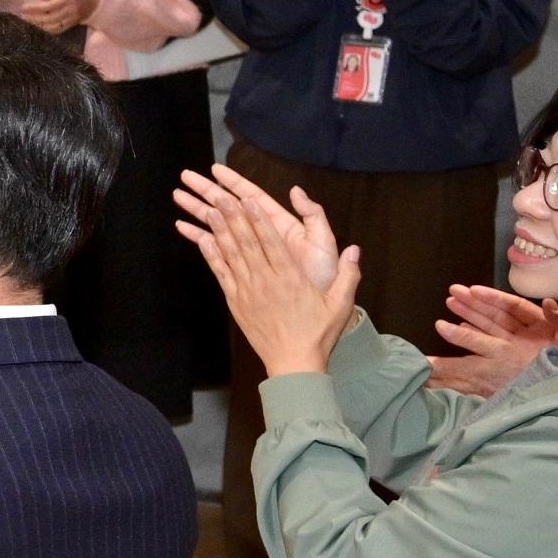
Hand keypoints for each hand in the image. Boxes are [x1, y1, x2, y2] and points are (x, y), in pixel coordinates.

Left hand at [17, 0, 104, 32]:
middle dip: (34, 18)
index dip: (36, 8)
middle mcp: (72, 11)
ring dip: (38, 25)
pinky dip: (47, 30)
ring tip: (27, 21)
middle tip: (22, 15)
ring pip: (53, 26)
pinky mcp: (72, 25)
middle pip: (50, 18)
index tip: (23, 7)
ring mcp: (72, 19)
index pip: (50, 6)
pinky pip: (58, 30)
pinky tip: (38, 27)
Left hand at [173, 162, 360, 376]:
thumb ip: (348, 275)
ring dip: (219, 230)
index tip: (247, 199)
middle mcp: (266, 281)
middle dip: (233, 216)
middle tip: (220, 194)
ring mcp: (248, 291)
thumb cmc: (318, 333)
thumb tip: (355, 249)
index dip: (258, 219)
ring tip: (209, 208)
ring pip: (231, 254)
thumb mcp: (340, 305)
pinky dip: (211, 255)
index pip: (271, 242)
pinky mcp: (235, 301)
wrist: (293, 363)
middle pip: (247, 243)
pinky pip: (221, 273)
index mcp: (291, 278)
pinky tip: (203, 238)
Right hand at [430, 283, 557, 396]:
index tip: (474, 291)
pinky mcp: (507, 364)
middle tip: (453, 292)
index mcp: (542, 325)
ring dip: (469, 315)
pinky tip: (461, 328)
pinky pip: (488, 347)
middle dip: (474, 303)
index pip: (514, 307)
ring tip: (451, 303)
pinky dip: (473, 336)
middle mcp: (524, 335)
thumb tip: (548, 302)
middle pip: (496, 315)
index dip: (494, 298)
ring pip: (489, 328)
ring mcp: (515, 348)